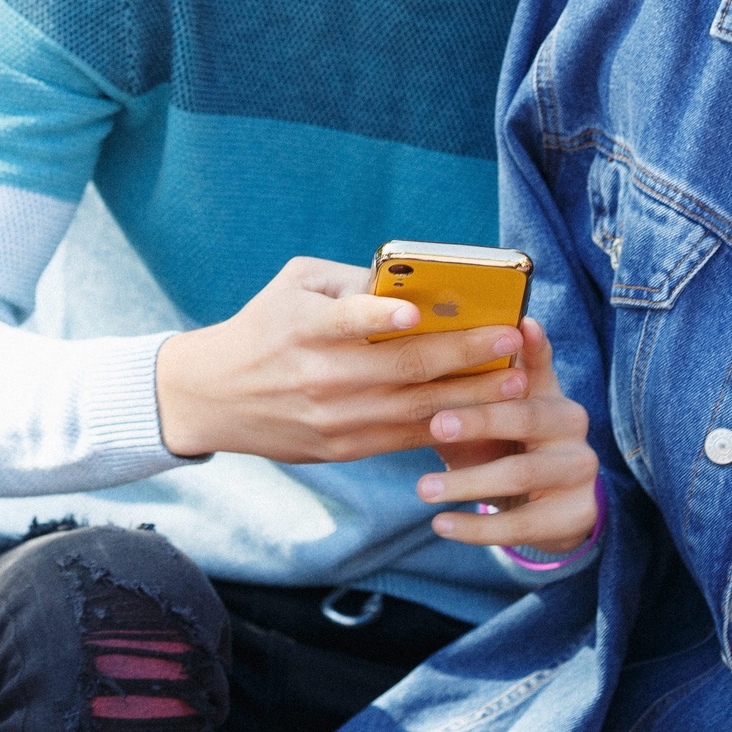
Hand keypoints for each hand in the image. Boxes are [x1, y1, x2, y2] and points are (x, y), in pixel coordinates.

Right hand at [153, 257, 535, 463]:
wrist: (213, 397)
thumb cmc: (265, 326)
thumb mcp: (296, 285)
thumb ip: (352, 282)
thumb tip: (417, 286)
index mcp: (305, 327)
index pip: (346, 319)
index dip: (381, 315)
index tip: (419, 311)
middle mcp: (320, 376)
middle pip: (404, 367)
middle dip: (466, 354)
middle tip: (513, 340)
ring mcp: (333, 418)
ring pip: (415, 408)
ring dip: (473, 396)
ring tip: (518, 380)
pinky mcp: (341, 448)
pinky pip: (404, 436)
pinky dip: (446, 425)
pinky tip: (484, 412)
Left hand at [416, 317, 599, 554]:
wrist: (550, 509)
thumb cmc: (504, 448)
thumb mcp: (491, 418)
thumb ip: (470, 389)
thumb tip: (422, 355)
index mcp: (550, 393)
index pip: (540, 365)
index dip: (532, 348)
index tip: (520, 326)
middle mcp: (572, 424)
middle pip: (527, 417)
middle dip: (480, 420)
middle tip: (435, 424)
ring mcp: (580, 469)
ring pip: (522, 474)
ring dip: (467, 482)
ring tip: (422, 488)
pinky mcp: (576, 513)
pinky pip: (522, 524)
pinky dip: (476, 527)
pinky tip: (440, 524)